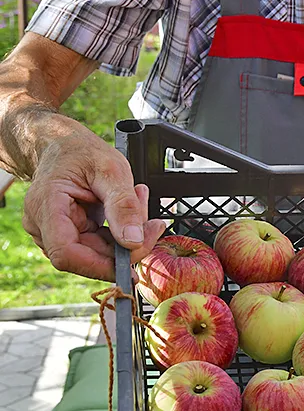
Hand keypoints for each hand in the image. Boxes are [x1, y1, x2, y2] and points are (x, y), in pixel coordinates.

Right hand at [21, 134, 166, 280]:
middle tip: (153, 224)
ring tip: (140, 201)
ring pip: (96, 252)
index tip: (133, 263)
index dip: (100, 266)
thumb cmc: (82, 151)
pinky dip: (120, 231)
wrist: (63, 143)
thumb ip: (123, 205)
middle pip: (86, 256)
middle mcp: (43, 225)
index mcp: (46, 207)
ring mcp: (54, 231)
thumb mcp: (111, 170)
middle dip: (125, 245)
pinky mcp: (69, 232)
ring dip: (125, 236)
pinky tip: (131, 209)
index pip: (66, 254)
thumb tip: (134, 242)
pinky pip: (98, 243)